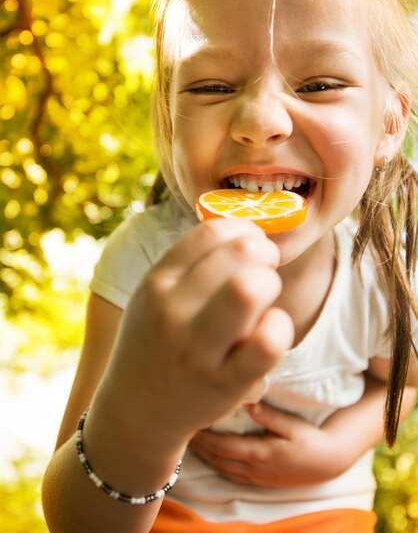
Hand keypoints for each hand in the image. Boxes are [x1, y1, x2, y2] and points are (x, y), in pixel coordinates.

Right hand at [98, 219, 293, 453]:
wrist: (136, 410)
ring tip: (266, 297)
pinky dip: (280, 327)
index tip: (252, 243)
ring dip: (271, 283)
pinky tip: (272, 327)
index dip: (245, 230)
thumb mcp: (154, 295)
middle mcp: (172, 311)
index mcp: (157, 282)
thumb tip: (246, 231)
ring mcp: (198, 349)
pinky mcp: (225, 384)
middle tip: (264, 269)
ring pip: (250, 289)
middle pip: (240, 253)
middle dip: (264, 254)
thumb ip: (189, 262)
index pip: (213, 233)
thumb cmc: (156, 342)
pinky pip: (267, 343)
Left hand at [189, 402, 344, 486]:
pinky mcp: (260, 479)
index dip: (203, 439)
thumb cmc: (311, 440)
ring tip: (190, 444)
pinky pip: (231, 474)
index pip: (223, 447)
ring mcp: (257, 477)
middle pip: (218, 460)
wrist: (328, 463)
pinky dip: (217, 465)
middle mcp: (254, 468)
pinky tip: (210, 457)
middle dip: (199, 448)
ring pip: (222, 469)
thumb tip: (248, 403)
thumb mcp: (293, 425)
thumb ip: (269, 416)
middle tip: (181, 432)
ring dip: (205, 458)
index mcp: (260, 453)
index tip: (189, 426)